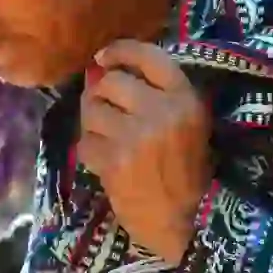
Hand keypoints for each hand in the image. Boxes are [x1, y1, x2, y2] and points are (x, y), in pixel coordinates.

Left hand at [78, 41, 211, 264]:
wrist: (184, 221)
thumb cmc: (185, 171)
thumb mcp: (187, 123)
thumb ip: (154, 93)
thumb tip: (99, 68)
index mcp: (186, 98)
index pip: (148, 55)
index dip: (120, 51)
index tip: (104, 57)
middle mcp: (162, 111)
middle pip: (111, 82)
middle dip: (101, 94)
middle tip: (106, 112)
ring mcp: (137, 136)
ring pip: (92, 110)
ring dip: (93, 125)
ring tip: (108, 140)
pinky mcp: (116, 161)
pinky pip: (86, 143)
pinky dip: (91, 153)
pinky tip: (108, 164)